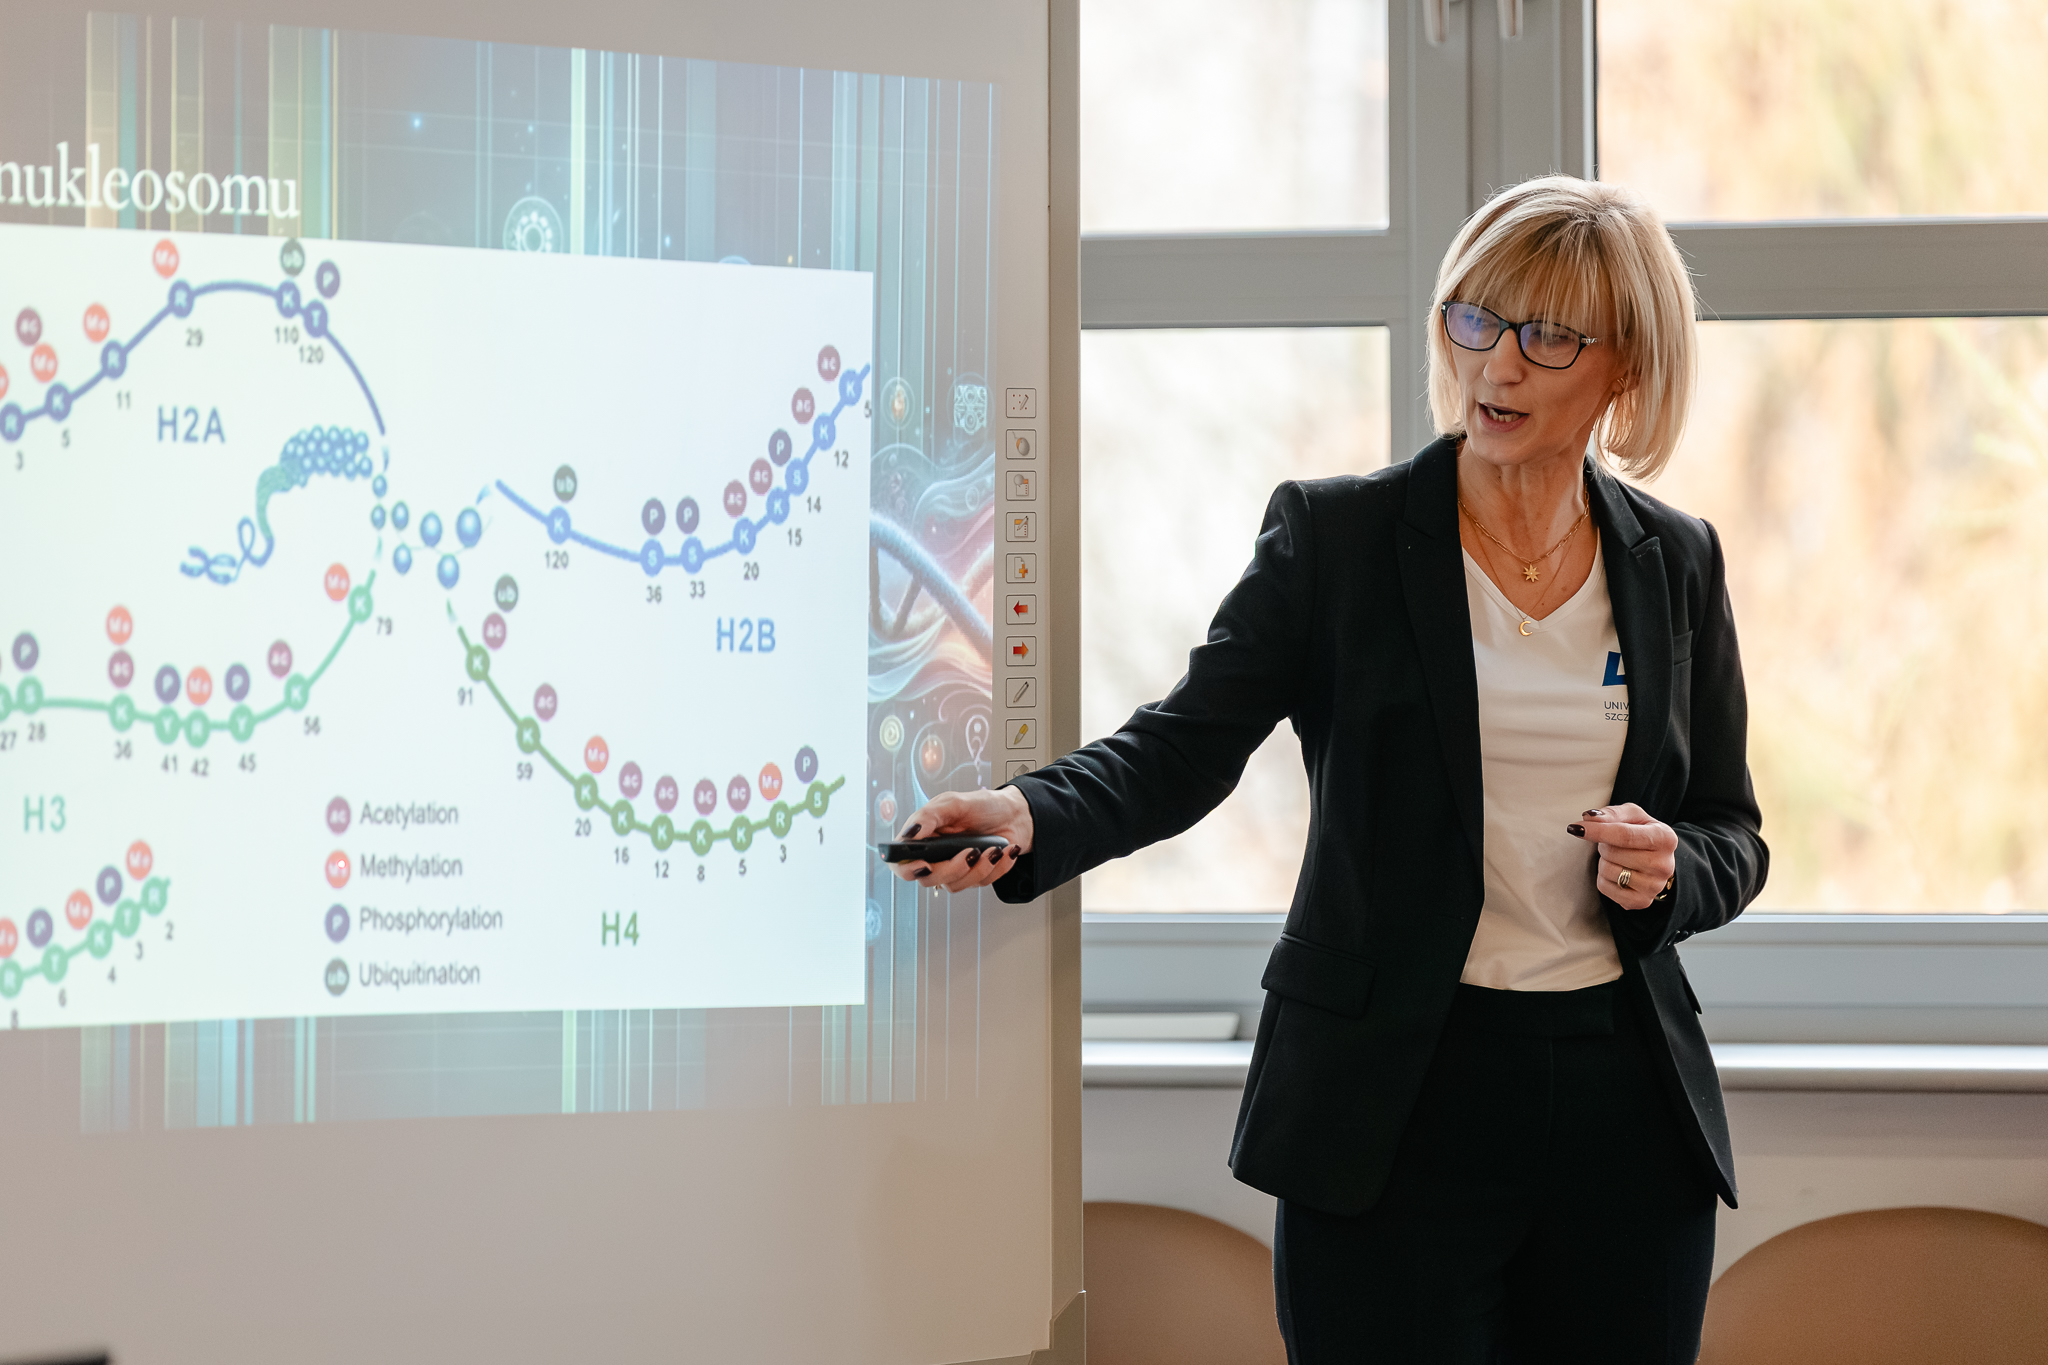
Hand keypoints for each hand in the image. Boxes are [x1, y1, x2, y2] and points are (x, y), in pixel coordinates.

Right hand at [890, 787, 1034, 891]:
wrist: (1014, 814)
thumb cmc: (981, 806)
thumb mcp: (953, 802)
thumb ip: (929, 816)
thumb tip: (910, 833)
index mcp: (921, 838)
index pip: (900, 862)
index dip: (906, 869)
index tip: (924, 863)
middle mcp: (934, 857)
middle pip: (928, 879)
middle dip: (952, 869)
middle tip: (971, 851)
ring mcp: (954, 869)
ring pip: (955, 886)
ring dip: (979, 868)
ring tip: (993, 848)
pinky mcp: (974, 877)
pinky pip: (980, 884)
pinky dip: (996, 867)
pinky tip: (1003, 851)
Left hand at [1569, 803, 1675, 910]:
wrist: (1658, 860)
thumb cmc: (1641, 833)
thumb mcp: (1632, 816)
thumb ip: (1611, 814)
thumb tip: (1589, 818)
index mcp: (1665, 838)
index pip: (1625, 835)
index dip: (1598, 831)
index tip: (1576, 828)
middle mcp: (1664, 865)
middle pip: (1612, 853)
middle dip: (1604, 845)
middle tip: (1614, 844)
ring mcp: (1654, 886)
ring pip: (1607, 871)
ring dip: (1604, 861)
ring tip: (1617, 858)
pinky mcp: (1641, 901)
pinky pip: (1605, 888)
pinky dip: (1603, 878)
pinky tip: (1617, 872)